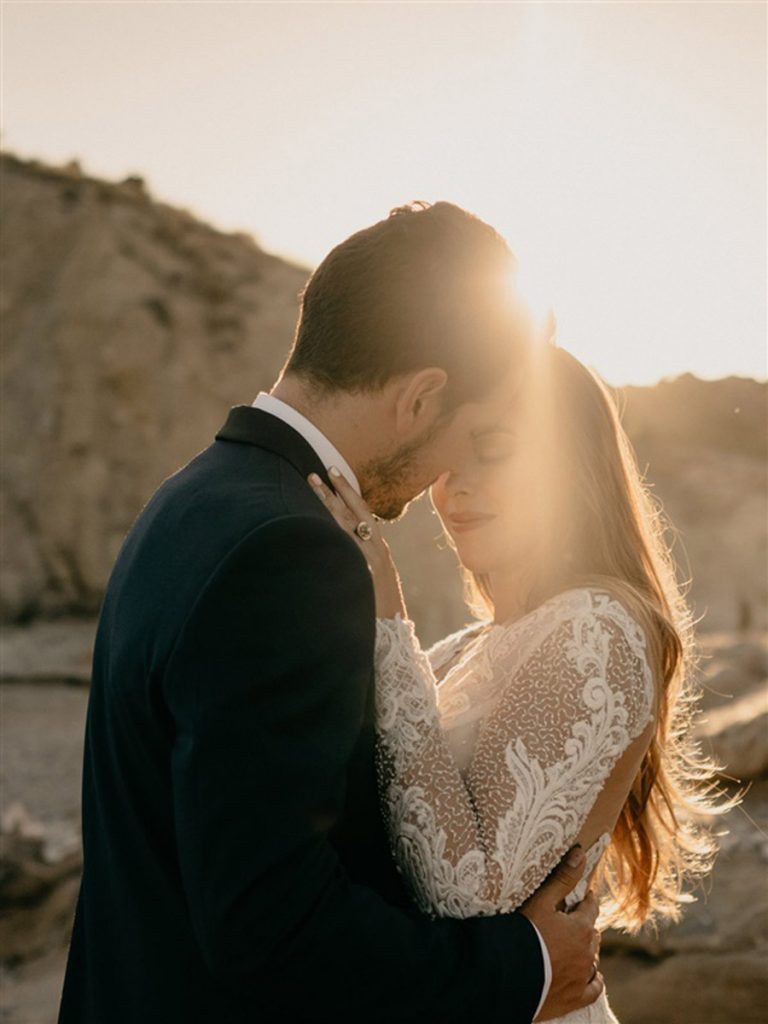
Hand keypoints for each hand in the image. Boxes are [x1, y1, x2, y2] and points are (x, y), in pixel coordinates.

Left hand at [307, 468, 405, 619]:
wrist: (393, 632)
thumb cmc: (381, 608)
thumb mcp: (377, 578)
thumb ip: (363, 560)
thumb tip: (345, 547)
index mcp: (379, 549)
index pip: (362, 511)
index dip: (347, 491)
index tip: (333, 472)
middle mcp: (375, 550)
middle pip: (352, 513)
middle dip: (334, 491)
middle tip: (316, 472)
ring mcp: (366, 560)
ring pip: (342, 525)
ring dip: (325, 503)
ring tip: (310, 485)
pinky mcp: (357, 572)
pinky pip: (338, 548)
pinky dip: (324, 533)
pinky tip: (307, 519)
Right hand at [520, 846, 603, 1020]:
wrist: (509, 977)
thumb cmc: (524, 935)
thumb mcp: (540, 901)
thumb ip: (562, 878)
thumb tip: (581, 853)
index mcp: (581, 929)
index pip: (590, 908)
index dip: (588, 900)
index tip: (587, 895)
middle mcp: (587, 954)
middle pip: (592, 934)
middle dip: (586, 926)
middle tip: (575, 920)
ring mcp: (581, 978)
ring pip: (593, 960)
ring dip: (587, 951)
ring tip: (578, 946)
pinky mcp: (574, 998)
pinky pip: (593, 989)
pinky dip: (593, 980)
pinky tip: (591, 976)